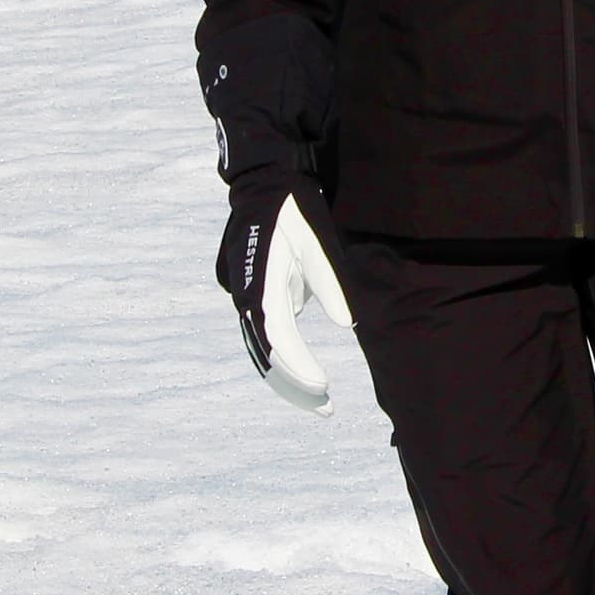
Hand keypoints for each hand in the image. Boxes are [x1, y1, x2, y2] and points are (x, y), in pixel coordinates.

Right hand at [215, 173, 355, 412]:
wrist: (264, 185)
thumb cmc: (296, 213)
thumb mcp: (317, 245)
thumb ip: (329, 284)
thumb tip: (347, 323)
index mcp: (262, 285)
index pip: (278, 340)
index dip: (298, 368)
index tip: (322, 386)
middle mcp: (248, 298)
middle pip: (266, 356)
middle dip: (294, 387)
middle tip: (325, 409)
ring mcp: (247, 298)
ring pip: (263, 353)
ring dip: (287, 379)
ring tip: (319, 403)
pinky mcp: (254, 296)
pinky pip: (265, 339)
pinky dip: (282, 362)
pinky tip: (303, 379)